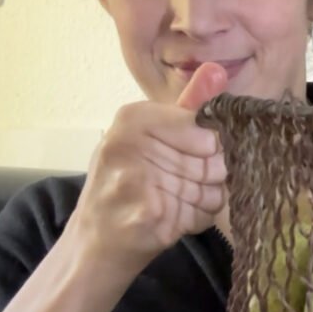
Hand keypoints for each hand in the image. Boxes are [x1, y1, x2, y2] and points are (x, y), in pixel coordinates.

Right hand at [69, 62, 228, 276]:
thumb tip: (218, 69)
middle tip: (187, 184)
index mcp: (132, 117)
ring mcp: (135, 180)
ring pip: (212, 187)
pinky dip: (196, 219)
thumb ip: (188, 107)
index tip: (198, 157)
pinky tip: (174, 219)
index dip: (214, 148)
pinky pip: (202, 213)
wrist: (94, 243)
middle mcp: (129, 143)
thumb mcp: (150, 138)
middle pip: (214, 158)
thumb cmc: (127, 185)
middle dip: (213, 176)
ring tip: (177, 201)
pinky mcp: (147, 215)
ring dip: (205, 199)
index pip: (208, 128)